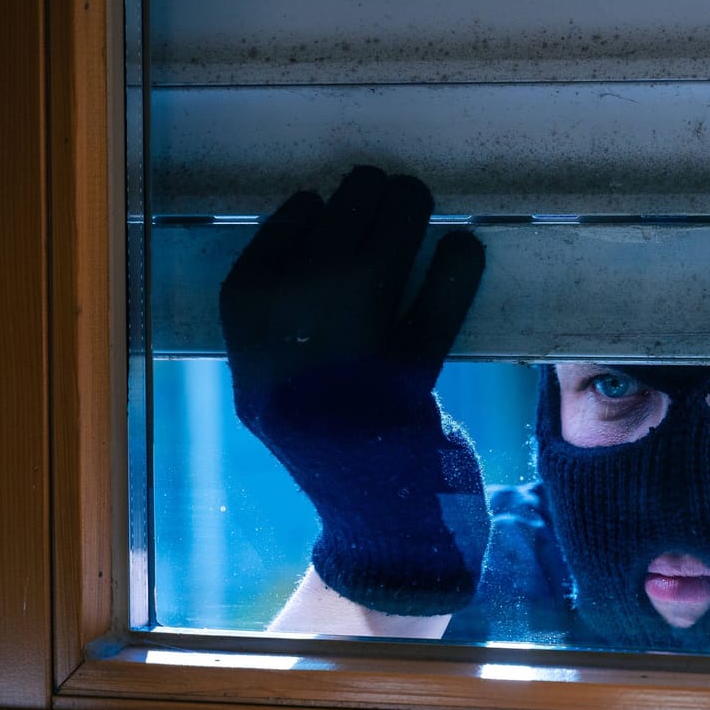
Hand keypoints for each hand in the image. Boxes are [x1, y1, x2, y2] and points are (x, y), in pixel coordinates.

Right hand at [220, 166, 489, 615]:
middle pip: (333, 228)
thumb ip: (278, 306)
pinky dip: (454, 271)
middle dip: (366, 198)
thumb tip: (310, 215)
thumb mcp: (273, 375)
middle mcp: (285, 341)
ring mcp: (342, 363)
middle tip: (388, 188)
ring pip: (378, 253)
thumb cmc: (326, 432)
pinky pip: (433, 308)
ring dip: (405, 213)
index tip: (330, 199)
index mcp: (246, 331)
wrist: (373, 521)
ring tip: (417, 199)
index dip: (313, 212)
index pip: (279, 236)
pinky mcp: (406, 385)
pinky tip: (463, 248)